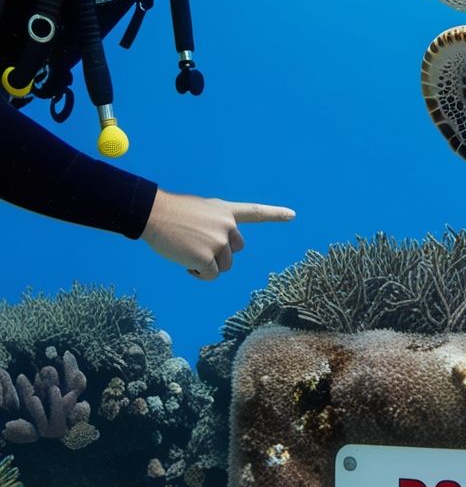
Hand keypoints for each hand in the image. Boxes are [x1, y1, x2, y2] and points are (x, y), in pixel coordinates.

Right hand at [141, 188, 295, 279]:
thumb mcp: (200, 210)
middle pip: (235, 251)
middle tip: (195, 246)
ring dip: (207, 265)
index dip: (275, 214)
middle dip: (219, 255)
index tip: (293, 215)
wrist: (152, 214)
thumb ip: (214, 223)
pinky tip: (185, 262)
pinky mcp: (208, 258)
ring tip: (187, 252)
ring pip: (223, 266)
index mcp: (225, 211)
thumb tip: (215, 246)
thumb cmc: (170, 212)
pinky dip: (199, 275)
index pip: (254, 212)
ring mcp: (219, 242)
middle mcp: (227, 226)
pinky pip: (210, 276)